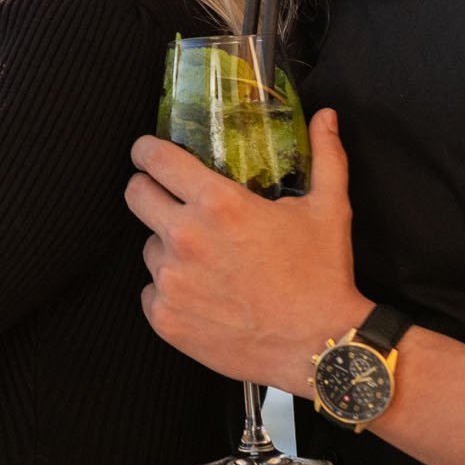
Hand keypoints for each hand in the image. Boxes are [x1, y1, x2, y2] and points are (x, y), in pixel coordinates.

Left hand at [125, 107, 366, 393]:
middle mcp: (186, 238)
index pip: (153, 159)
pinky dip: (171, 293)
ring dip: (169, 249)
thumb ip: (325, 156)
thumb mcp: (328, 209)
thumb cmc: (324, 276)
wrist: (322, 347)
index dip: (147, 151)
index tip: (149, 154)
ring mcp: (172, 281)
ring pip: (149, 247)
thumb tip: (326, 116)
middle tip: (174, 203)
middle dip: (150, 192)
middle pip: (135, 195)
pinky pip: (151, 292)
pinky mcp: (166, 318)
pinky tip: (205, 297)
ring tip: (209, 264)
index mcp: (218, 203)